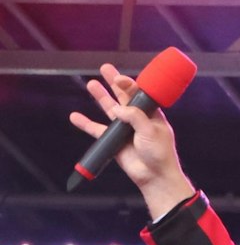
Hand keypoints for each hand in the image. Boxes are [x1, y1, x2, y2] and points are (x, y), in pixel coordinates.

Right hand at [69, 63, 195, 216]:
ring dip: (100, 97)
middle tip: (105, 68)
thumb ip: (135, 117)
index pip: (139, 94)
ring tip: (91, 83)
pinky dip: (85, 124)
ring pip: (110, 109)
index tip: (118, 78)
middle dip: (114, 82)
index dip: (128, 85)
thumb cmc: (159, 153)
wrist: (155, 176)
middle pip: (123, 97)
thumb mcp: (151, 131)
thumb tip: (117, 109)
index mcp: (151, 114)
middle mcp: (138, 119)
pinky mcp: (114, 141)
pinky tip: (75, 116)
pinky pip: (97, 130)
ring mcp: (125, 129)